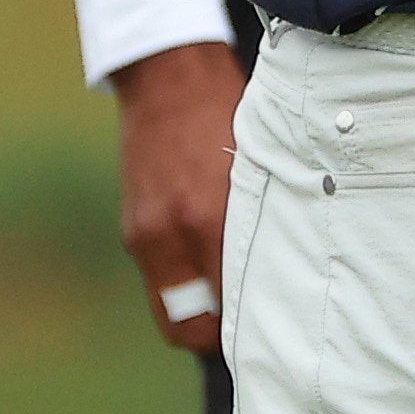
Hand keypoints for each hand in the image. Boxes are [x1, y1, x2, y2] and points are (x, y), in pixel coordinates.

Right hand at [111, 37, 246, 350]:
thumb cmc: (227, 115)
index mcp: (210, 217)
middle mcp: (172, 233)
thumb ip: (262, 219)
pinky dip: (181, 278)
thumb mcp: (257, 165)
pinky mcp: (132, 227)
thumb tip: (283, 271)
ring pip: (169, 306)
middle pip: (187, 326)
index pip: (224, 307)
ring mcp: (145, 234)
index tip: (266, 332)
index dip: (244, 331)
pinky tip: (207, 258)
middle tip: (245, 326)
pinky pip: (158, 276)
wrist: (170, 78)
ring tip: (229, 295)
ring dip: (195, 308)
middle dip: (214, 335)